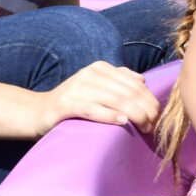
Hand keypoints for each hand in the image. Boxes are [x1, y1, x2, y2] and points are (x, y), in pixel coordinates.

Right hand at [35, 62, 160, 134]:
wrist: (38, 112)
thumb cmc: (74, 102)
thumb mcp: (97, 86)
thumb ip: (118, 81)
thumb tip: (143, 82)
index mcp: (100, 68)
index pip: (135, 84)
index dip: (150, 100)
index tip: (157, 116)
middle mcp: (90, 74)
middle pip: (129, 92)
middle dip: (146, 110)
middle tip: (153, 126)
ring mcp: (78, 88)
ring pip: (117, 100)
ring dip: (136, 115)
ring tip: (144, 128)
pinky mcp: (67, 104)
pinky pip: (94, 110)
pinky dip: (111, 116)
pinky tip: (123, 122)